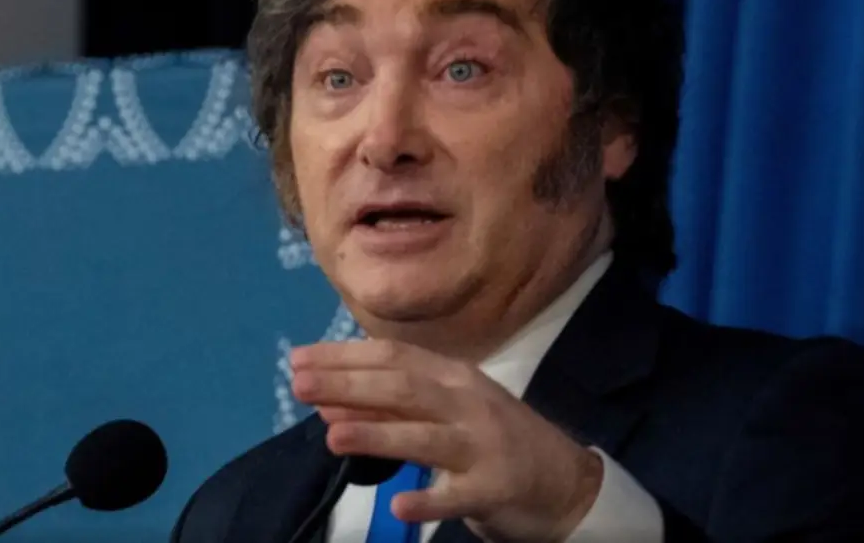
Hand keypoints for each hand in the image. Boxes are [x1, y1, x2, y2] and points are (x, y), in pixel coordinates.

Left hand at [290, 339, 603, 542]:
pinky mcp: (496, 488)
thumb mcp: (444, 412)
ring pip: (425, 437)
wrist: (564, 481)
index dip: (345, 356)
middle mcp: (467, 402)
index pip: (393, 357)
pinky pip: (458, 496)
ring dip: (379, 436)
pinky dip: (429, 500)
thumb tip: (328, 402)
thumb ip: (390, 408)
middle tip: (299, 384)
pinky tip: (399, 507)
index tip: (299, 358)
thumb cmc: (492, 438)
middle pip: (403, 389)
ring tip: (333, 436)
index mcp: (453, 376)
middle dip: (349, 385)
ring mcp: (483, 445)